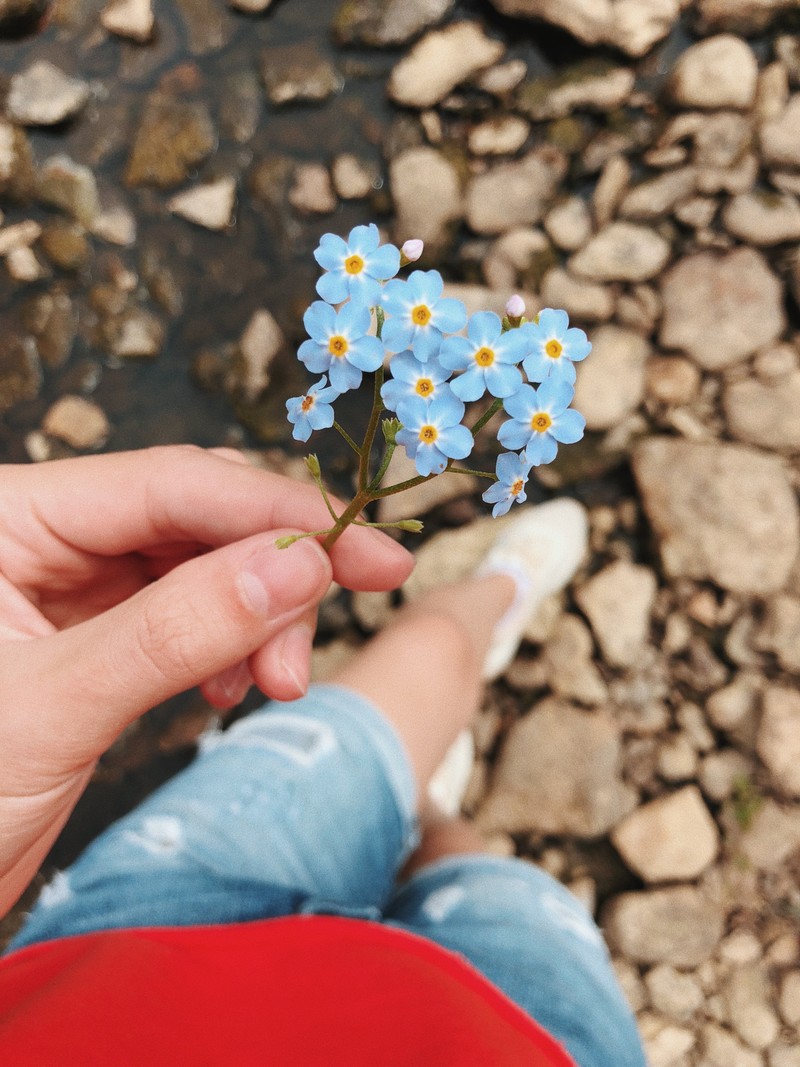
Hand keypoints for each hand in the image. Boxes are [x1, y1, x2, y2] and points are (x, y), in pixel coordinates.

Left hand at [0, 445, 413, 915]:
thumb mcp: (53, 707)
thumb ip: (178, 628)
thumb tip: (298, 566)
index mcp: (7, 517)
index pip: (170, 485)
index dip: (278, 514)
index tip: (366, 550)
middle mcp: (41, 539)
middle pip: (197, 518)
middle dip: (273, 571)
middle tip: (334, 623)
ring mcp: (70, 590)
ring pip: (203, 568)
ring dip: (260, 617)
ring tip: (273, 681)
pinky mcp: (94, 641)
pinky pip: (188, 618)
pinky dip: (230, 647)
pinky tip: (234, 685)